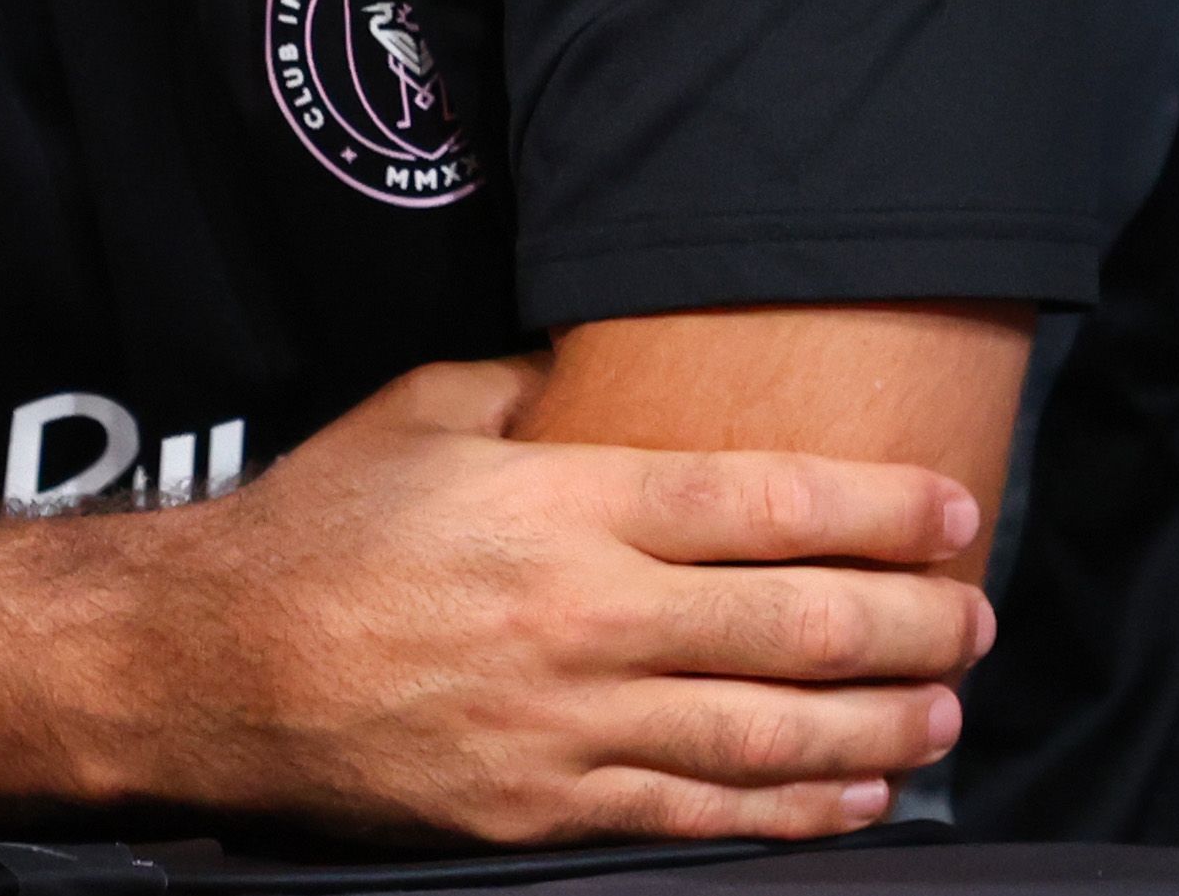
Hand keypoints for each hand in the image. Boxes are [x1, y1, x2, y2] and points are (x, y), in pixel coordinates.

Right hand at [106, 357, 994, 843]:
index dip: (881, 507)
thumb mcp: (426, 413)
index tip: (954, 511)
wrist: (201, 664)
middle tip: (977, 619)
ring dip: (879, 725)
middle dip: (913, 624)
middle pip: (798, 622)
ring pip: (768, 733)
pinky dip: (792, 810)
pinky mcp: (539, 809)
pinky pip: (698, 815)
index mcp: (566, 501)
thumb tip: (611, 364)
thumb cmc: (314, 529)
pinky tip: (853, 793)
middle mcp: (584, 615)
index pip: (768, 500)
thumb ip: (537, 389)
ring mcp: (566, 724)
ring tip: (944, 711)